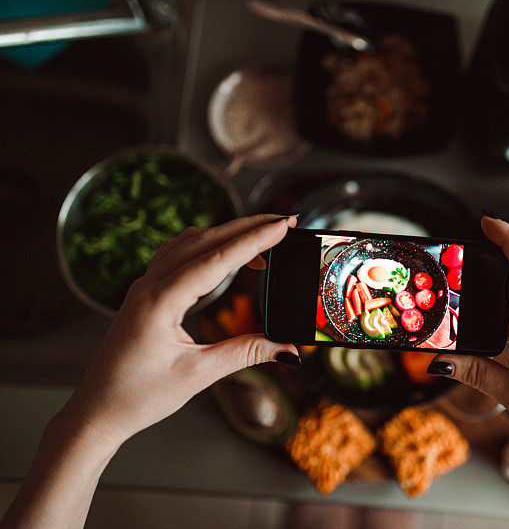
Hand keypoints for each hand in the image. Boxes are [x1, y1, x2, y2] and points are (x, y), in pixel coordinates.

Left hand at [63, 214, 299, 448]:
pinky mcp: (146, 293)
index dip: (254, 240)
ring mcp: (145, 286)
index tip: (283, 225)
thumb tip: (288, 349)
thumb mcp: (198, 375)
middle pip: (205, 240)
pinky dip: (208, 246)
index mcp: (160, 302)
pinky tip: (225, 254)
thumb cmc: (138, 396)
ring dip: (228, 234)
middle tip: (285, 221)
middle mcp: (149, 286)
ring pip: (191, 242)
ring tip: (263, 237)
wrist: (97, 411)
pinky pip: (178, 254)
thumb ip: (246, 353)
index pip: (216, 260)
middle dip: (247, 227)